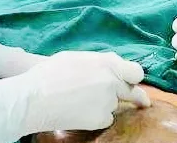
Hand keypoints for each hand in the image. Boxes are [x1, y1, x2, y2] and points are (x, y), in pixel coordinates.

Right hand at [21, 52, 150, 131]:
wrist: (35, 98)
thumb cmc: (50, 74)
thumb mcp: (77, 57)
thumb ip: (99, 62)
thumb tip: (110, 67)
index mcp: (108, 63)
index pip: (136, 71)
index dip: (134, 78)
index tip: (135, 83)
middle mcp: (112, 81)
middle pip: (132, 92)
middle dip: (137, 98)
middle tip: (142, 102)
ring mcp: (108, 101)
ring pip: (114, 105)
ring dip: (105, 105)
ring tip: (81, 101)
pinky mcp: (101, 118)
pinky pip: (105, 119)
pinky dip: (96, 117)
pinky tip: (80, 112)